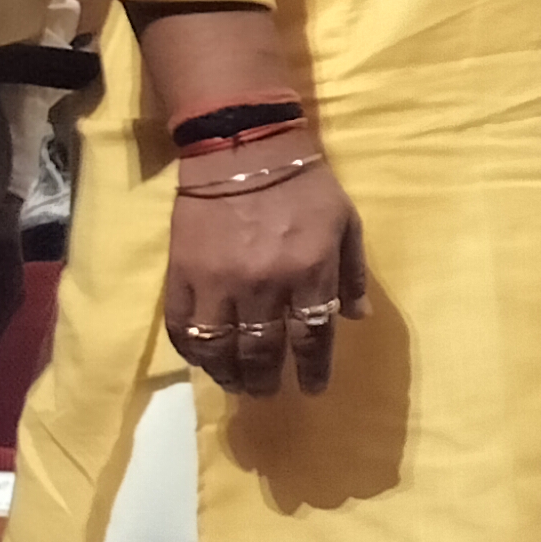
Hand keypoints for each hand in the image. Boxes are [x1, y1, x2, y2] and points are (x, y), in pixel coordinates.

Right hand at [166, 138, 367, 398]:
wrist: (244, 149)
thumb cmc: (304, 184)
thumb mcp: (346, 222)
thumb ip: (352, 272)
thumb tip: (358, 317)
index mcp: (309, 272)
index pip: (312, 337)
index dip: (313, 369)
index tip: (312, 388)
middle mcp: (264, 285)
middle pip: (263, 351)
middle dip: (267, 380)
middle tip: (268, 392)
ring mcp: (219, 282)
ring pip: (221, 348)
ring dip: (229, 374)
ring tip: (237, 383)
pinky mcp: (182, 275)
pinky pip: (183, 329)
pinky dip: (193, 352)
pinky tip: (205, 359)